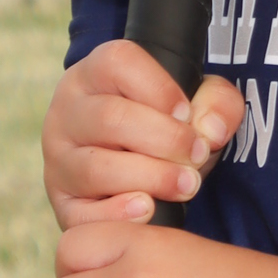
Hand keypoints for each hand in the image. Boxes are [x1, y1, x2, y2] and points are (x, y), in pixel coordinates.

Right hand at [42, 39, 244, 228]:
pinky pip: (82, 214)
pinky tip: (149, 208)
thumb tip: (210, 131)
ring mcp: (59, 159)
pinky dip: (119, 215)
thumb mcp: (198, 104)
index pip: (118, 62)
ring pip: (96, 168)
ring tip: (186, 185)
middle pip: (110, 118)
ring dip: (151, 178)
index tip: (187, 113)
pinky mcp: (63, 203)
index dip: (160, 89)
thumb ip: (218, 104)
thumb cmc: (166, 128)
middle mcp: (68, 112)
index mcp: (95, 74)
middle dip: (165, 140)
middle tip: (197, 155)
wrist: (138, 169)